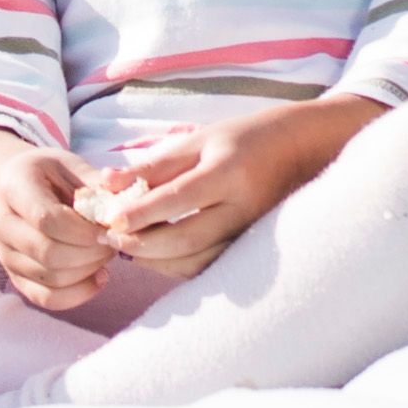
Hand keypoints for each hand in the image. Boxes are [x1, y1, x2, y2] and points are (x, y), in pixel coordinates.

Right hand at [0, 130, 117, 312]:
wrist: (17, 186)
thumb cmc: (50, 174)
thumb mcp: (72, 165)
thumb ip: (96, 184)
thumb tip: (125, 204)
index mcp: (14, 188)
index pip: (47, 219)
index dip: (84, 230)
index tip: (109, 227)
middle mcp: (3, 224)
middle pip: (49, 253)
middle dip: (91, 252)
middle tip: (112, 241)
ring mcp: (6, 254)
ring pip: (50, 278)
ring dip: (88, 271)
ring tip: (106, 253)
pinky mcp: (15, 277)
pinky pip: (46, 298)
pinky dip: (78, 294)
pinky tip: (99, 277)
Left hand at [89, 101, 355, 279]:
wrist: (302, 149)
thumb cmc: (244, 139)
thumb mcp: (199, 140)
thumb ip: (153, 166)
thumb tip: (106, 184)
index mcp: (229, 171)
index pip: (179, 199)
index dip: (142, 212)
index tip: (109, 218)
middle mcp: (244, 207)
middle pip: (187, 239)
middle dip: (144, 244)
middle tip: (111, 238)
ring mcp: (251, 232)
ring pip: (197, 261)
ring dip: (157, 260)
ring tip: (128, 246)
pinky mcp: (252, 248)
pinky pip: (210, 268)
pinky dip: (178, 267)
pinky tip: (156, 255)